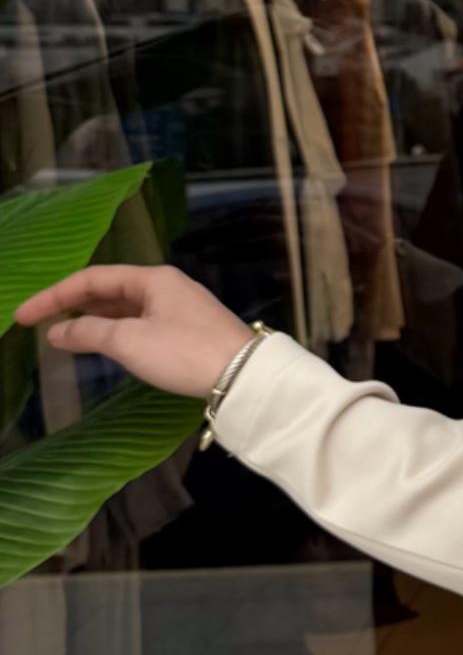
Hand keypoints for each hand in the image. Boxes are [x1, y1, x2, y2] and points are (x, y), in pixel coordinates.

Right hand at [14, 264, 254, 399]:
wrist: (246, 377)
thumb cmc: (185, 352)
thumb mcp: (129, 341)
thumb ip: (89, 333)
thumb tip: (57, 332)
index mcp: (152, 278)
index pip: (92, 278)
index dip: (54, 296)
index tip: (24, 316)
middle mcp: (167, 286)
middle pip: (109, 289)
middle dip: (72, 304)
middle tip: (39, 322)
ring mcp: (180, 308)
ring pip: (125, 308)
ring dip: (93, 319)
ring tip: (64, 334)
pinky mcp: (189, 331)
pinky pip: (141, 323)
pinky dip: (116, 331)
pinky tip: (104, 344)